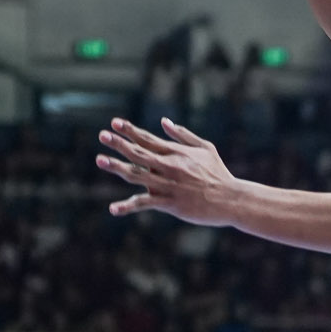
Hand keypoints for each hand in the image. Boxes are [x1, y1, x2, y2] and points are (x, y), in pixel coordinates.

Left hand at [96, 117, 239, 224]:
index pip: (148, 139)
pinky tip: (113, 209)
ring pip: (137, 175)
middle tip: (102, 135)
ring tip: (100, 160)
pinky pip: (144, 203)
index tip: (114, 123)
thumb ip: (182, 135)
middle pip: (138, 153)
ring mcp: (167, 185)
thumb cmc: (218, 173)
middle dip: (119, 143)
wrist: (230, 199)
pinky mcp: (169, 203)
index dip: (130, 130)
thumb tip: (163, 122)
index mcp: (176, 153)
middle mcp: (169, 166)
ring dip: (117, 167)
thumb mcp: (205, 148)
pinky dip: (128, 206)